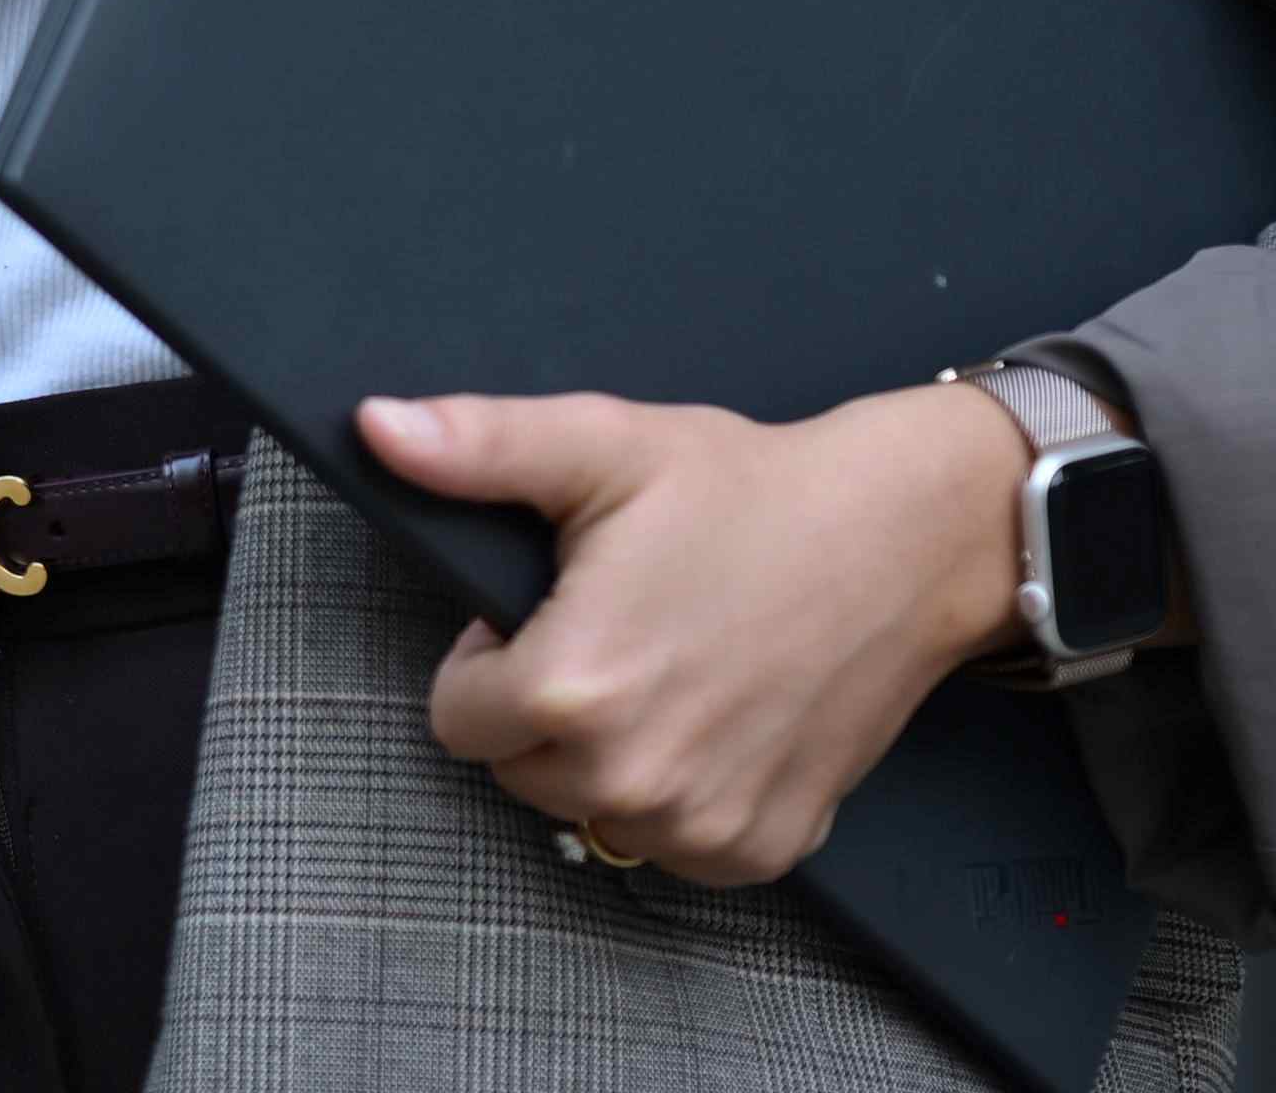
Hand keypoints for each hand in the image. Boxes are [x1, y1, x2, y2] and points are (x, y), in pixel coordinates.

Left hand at [354, 379, 1033, 887]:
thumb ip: (475, 448)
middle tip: (614, 632)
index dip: (488, 662)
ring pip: (593, 813)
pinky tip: (716, 717)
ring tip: (669, 667)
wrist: (901, 539)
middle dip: (541, 711)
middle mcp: (635, 778)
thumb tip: (374, 427)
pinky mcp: (767, 848)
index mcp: (573, 690)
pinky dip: (681, 795)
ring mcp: (705, 826)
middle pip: (518, 772)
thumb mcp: (599, 448)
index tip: (548, 615)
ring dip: (609, 759)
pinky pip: (674, 844)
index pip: (453, 720)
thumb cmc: (749, 491)